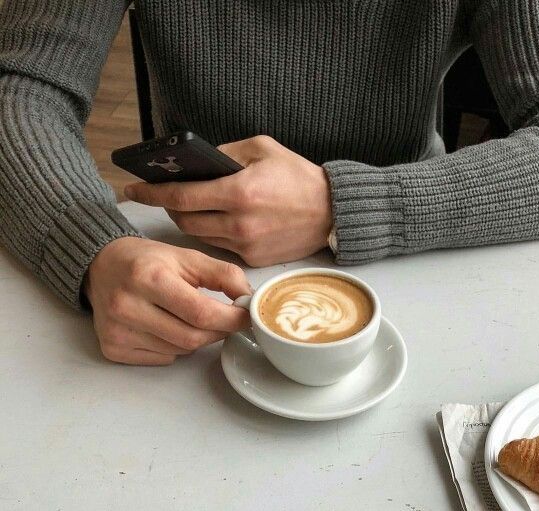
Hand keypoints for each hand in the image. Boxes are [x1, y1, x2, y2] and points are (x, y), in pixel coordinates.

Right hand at [84, 237, 250, 364]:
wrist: (99, 266)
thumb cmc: (147, 261)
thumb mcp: (187, 257)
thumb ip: (223, 275)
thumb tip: (249, 300)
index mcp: (148, 278)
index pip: (201, 313)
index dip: (231, 320)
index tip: (246, 317)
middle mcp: (127, 306)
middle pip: (192, 338)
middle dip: (217, 331)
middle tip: (223, 319)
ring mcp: (117, 330)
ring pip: (180, 350)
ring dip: (195, 338)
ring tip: (188, 317)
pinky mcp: (112, 347)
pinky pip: (162, 358)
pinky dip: (174, 347)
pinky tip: (165, 326)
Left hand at [124, 136, 332, 266]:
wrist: (333, 213)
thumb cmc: (299, 177)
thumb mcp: (261, 149)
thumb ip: (224, 153)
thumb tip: (194, 162)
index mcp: (239, 191)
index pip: (181, 195)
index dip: (152, 192)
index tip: (133, 188)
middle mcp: (239, 223)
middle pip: (185, 220)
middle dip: (170, 207)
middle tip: (166, 196)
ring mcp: (246, 245)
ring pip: (200, 236)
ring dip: (191, 221)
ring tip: (192, 207)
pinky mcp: (253, 260)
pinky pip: (221, 247)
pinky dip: (214, 234)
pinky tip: (220, 221)